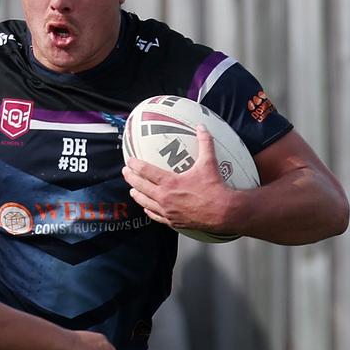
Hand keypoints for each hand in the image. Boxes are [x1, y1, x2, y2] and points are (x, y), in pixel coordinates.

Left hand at [122, 125, 236, 232]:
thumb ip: (204, 143)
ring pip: (145, 202)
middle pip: (140, 186)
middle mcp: (165, 197)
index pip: (146, 171)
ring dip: (137, 195)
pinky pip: (156, 216)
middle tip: (125, 172)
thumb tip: (202, 127)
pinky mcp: (173, 221)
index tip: (129, 161)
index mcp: (169, 182)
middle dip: (131, 178)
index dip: (135, 165)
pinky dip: (149, 210)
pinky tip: (146, 208)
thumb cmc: (215, 188)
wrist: (223, 212)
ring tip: (132, 190)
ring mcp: (167, 211)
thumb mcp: (208, 163)